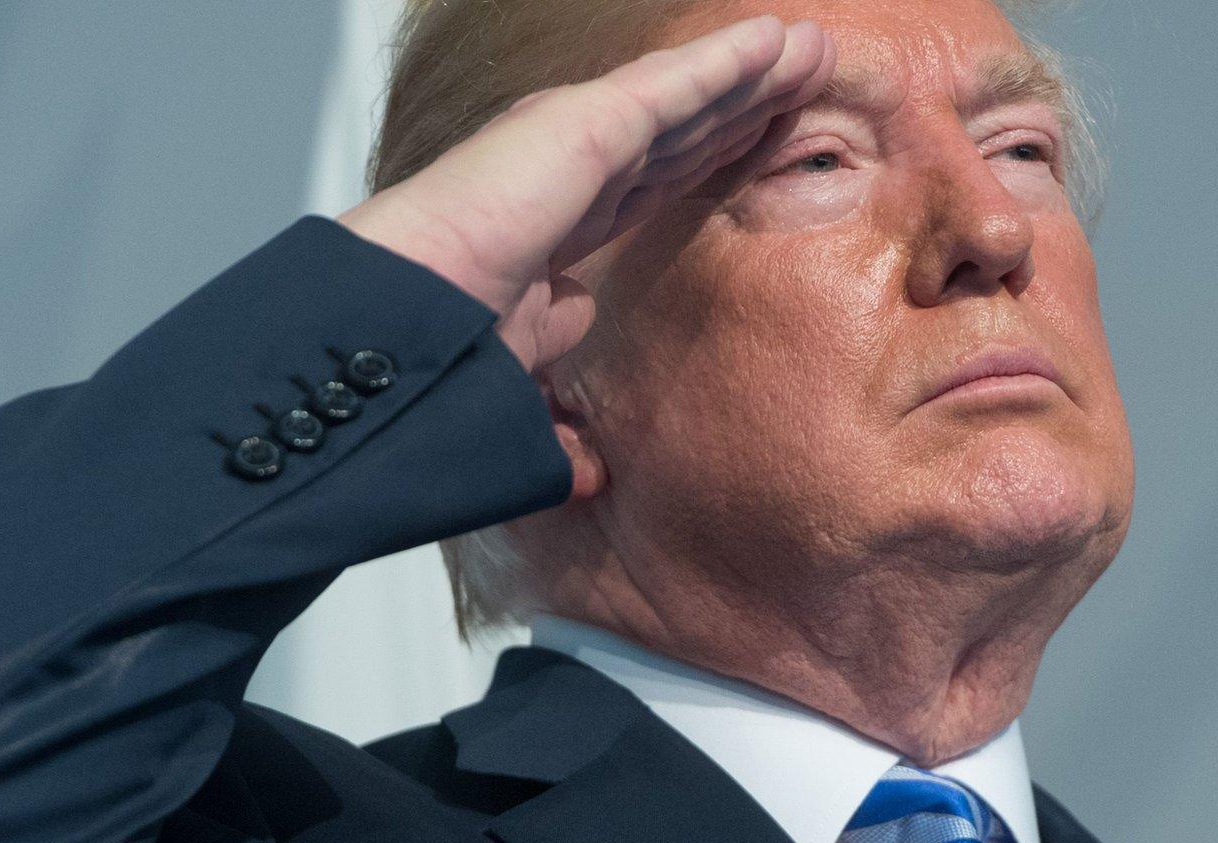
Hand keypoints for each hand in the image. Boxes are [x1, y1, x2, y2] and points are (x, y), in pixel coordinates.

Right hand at [338, 14, 834, 376]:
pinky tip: (777, 44)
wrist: (404, 334)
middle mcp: (562, 177)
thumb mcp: (522, 386)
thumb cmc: (437, 361)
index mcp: (551, 231)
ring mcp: (569, 145)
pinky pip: (674, 88)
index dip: (704, 165)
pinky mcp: (583, 126)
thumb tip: (584, 424)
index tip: (755, 151)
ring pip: (686, 102)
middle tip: (804, 81)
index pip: (647, 189)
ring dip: (750, 75)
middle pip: (677, 136)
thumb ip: (558, 390)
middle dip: (741, 109)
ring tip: (813, 51)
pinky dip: (728, 63)